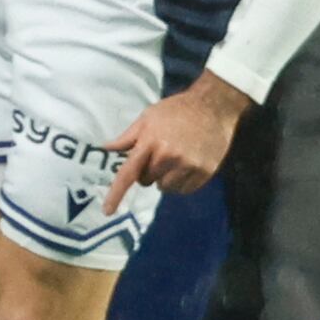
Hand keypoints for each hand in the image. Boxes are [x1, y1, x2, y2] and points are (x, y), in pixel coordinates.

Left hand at [98, 71, 246, 214]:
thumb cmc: (176, 110)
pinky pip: (184, 190)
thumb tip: (106, 147)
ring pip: (165, 188)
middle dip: (149, 171)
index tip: (107, 211)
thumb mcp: (148, 117)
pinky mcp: (203, 172)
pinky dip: (181, 182)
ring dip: (166, 178)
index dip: (116, 194)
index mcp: (150, 142)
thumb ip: (127, 136)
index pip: (128, 173)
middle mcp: (168, 156)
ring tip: (175, 159)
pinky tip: (187, 164)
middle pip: (146, 181)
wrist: (212, 107)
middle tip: (160, 153)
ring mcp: (188, 166)